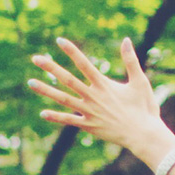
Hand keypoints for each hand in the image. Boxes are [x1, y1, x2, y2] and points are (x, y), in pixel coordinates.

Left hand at [28, 36, 174, 164]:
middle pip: (68, 80)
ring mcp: (89, 112)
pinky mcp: (89, 125)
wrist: (143, 135)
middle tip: (35, 58)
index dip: (72, 51)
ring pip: (63, 99)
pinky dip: (56, 117)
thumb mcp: (140, 81)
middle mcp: (93, 97)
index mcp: (104, 85)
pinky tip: (42, 113)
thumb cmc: (144, 108)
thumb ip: (131, 60)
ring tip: (30, 82)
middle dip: (51, 68)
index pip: (84, 64)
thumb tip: (126, 40)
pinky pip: (69, 120)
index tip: (59, 40)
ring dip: (46, 90)